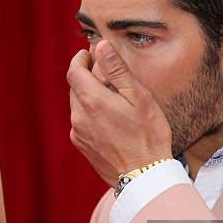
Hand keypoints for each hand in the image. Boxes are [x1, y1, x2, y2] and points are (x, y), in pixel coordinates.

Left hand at [67, 40, 172, 186]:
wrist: (145, 176)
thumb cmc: (148, 136)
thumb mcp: (139, 98)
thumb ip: (117, 71)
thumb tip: (101, 46)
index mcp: (92, 100)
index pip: (74, 71)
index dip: (80, 59)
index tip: (89, 53)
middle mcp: (79, 117)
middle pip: (76, 87)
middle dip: (87, 76)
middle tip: (106, 72)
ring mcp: (79, 133)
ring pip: (78, 105)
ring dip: (89, 96)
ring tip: (112, 97)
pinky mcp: (83, 146)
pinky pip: (81, 122)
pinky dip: (91, 114)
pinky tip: (110, 119)